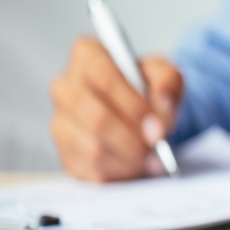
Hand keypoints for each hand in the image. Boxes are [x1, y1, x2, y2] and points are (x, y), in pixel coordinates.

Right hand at [50, 37, 183, 181]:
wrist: (142, 112)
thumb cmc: (150, 87)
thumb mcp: (166, 74)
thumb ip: (168, 84)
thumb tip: (161, 109)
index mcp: (87, 56)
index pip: (103, 77)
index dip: (133, 105)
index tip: (158, 126)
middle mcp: (65, 86)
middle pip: (96, 117)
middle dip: (132, 139)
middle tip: (158, 149)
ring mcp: (61, 121)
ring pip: (93, 148)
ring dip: (129, 159)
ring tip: (153, 160)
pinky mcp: (65, 153)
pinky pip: (90, 170)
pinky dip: (119, 173)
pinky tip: (136, 166)